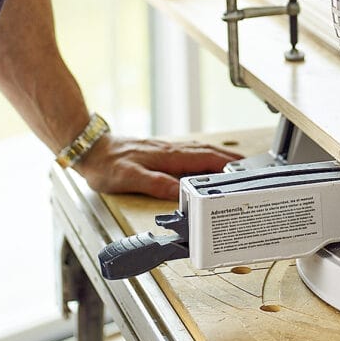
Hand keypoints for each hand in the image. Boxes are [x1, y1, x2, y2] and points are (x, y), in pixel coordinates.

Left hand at [73, 134, 241, 199]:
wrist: (91, 148)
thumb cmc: (106, 164)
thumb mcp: (129, 178)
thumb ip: (155, 183)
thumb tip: (180, 191)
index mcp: (167, 156)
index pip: (203, 160)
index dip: (224, 166)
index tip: (243, 173)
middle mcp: (170, 150)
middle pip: (207, 153)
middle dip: (229, 161)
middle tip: (248, 170)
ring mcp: (166, 150)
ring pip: (199, 151)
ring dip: (219, 157)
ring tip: (235, 166)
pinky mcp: (160, 152)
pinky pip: (189, 153)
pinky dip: (204, 157)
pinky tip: (205, 162)